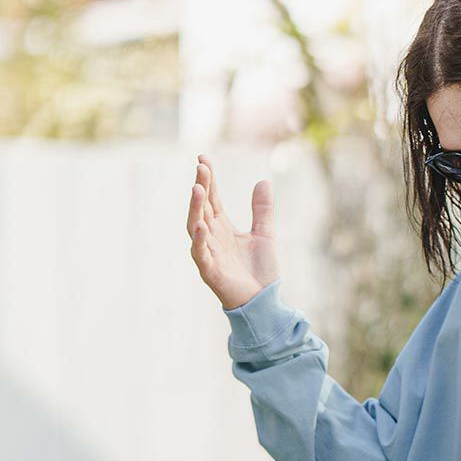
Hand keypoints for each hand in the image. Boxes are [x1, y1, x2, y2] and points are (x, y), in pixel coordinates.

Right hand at [187, 154, 278, 309]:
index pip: (211, 198)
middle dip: (201, 187)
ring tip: (197, 188)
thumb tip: (264, 181)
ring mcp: (208, 253)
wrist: (264, 303)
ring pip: (195, 226)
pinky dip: (198, 239)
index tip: (203, 158)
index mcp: (222, 227)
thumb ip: (262, 210)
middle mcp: (212, 237)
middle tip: (201, 166)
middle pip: (202, 207)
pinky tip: (200, 224)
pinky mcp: (210, 271)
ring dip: (195, 207)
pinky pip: (200, 253)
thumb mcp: (265, 235)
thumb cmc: (261, 272)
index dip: (208, 179)